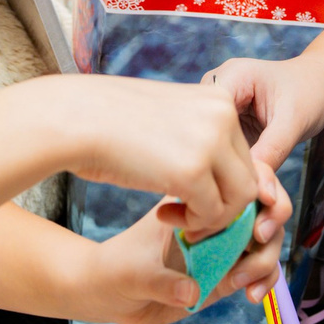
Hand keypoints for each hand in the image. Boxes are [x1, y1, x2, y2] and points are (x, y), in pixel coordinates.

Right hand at [42, 74, 270, 236]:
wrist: (74, 117)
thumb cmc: (109, 120)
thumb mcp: (168, 118)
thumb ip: (197, 138)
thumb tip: (216, 175)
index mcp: (219, 99)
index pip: (243, 154)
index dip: (223, 183)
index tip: (194, 196)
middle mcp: (223, 116)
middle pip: (248, 177)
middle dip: (224, 205)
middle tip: (190, 216)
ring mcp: (211, 142)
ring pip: (239, 199)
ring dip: (212, 219)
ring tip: (178, 219)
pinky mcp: (193, 171)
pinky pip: (213, 213)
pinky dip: (194, 225)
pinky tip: (163, 215)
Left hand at [74, 200, 286, 323]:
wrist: (110, 296)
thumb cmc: (115, 270)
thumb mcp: (131, 272)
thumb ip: (161, 283)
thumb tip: (191, 292)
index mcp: (194, 198)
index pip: (240, 177)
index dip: (262, 184)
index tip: (262, 200)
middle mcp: (214, 218)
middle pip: (265, 206)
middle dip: (273, 220)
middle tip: (257, 237)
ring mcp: (224, 245)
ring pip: (267, 240)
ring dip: (266, 257)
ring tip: (240, 280)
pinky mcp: (229, 271)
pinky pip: (260, 270)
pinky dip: (264, 280)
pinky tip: (250, 296)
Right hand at [206, 55, 323, 176]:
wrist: (322, 84)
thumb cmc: (312, 93)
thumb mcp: (293, 122)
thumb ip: (272, 153)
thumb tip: (256, 190)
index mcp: (231, 75)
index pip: (206, 113)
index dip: (212, 146)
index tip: (229, 178)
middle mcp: (219, 87)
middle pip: (203, 128)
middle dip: (216, 158)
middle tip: (235, 188)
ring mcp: (220, 104)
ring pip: (209, 140)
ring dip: (222, 163)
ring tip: (237, 185)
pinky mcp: (226, 121)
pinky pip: (220, 145)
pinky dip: (230, 162)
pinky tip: (240, 178)